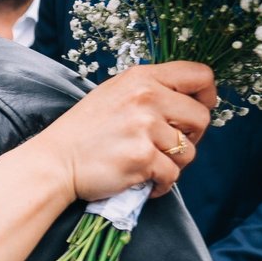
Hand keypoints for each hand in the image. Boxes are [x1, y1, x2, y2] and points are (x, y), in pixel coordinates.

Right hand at [35, 62, 215, 202]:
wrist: (54, 161)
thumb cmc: (85, 130)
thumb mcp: (116, 93)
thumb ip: (152, 90)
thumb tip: (191, 100)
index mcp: (142, 78)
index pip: (201, 76)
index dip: (207, 96)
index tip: (194, 112)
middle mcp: (146, 98)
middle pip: (201, 117)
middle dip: (191, 137)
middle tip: (166, 146)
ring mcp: (144, 128)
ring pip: (189, 151)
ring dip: (173, 163)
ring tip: (148, 163)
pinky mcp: (142, 158)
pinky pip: (173, 176)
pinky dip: (161, 184)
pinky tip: (143, 180)